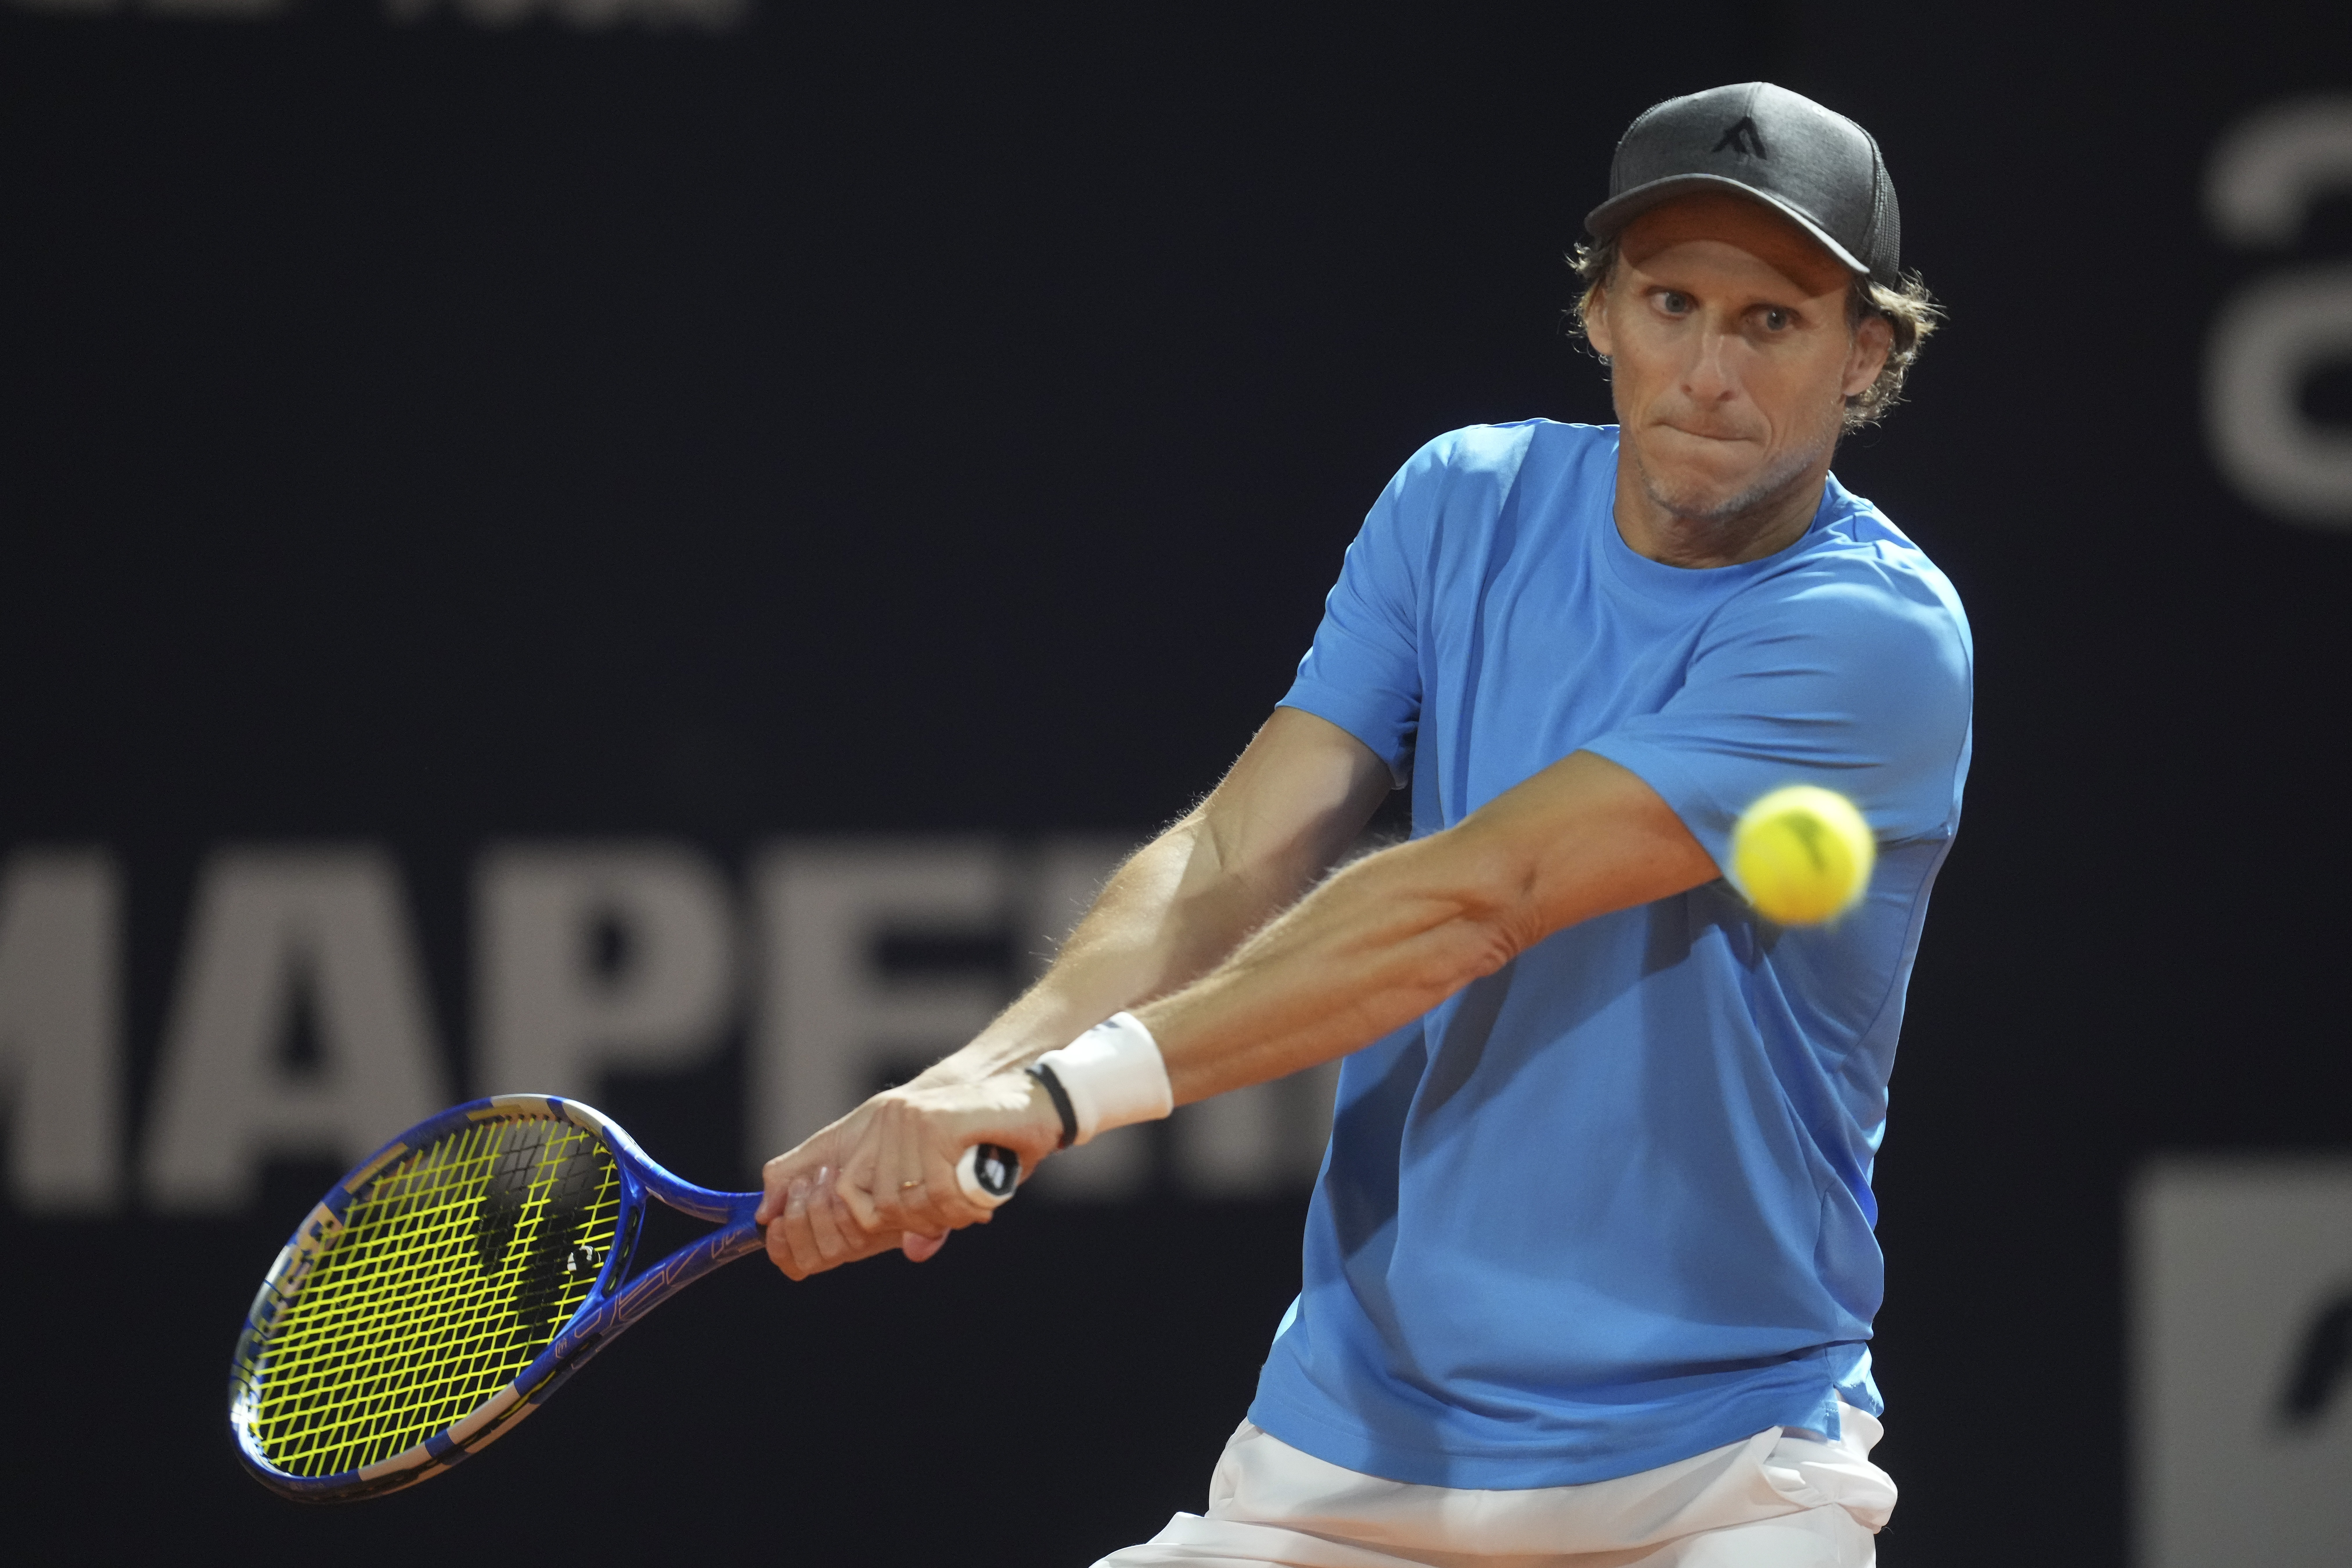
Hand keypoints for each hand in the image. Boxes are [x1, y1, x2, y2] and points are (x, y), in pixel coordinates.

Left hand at [754, 1071, 1061, 1279]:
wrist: (1039, 1102)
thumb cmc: (996, 1144)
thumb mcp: (951, 1179)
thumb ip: (926, 1209)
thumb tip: (913, 1252)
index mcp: (882, 1128)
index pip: (847, 1191)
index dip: (874, 1219)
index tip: (913, 1223)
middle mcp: (889, 1119)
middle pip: (879, 1203)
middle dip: (921, 1220)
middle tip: (954, 1214)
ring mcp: (910, 1118)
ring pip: (907, 1200)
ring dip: (944, 1215)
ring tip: (971, 1204)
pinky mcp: (936, 1123)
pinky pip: (936, 1190)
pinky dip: (962, 1206)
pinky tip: (981, 1200)